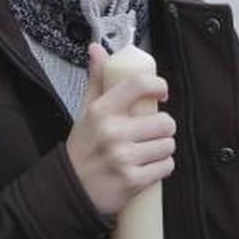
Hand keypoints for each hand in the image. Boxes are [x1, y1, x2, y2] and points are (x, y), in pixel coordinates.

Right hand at [66, 44, 174, 215]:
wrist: (70, 190)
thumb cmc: (82, 148)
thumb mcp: (86, 112)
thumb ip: (97, 80)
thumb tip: (97, 48)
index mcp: (101, 111)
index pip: (139, 85)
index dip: (159, 86)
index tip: (161, 94)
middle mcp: (113, 133)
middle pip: (165, 121)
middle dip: (164, 127)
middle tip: (154, 131)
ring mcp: (123, 158)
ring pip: (168, 145)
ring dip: (163, 148)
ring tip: (149, 150)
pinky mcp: (133, 181)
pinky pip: (166, 167)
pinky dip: (162, 167)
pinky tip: (149, 167)